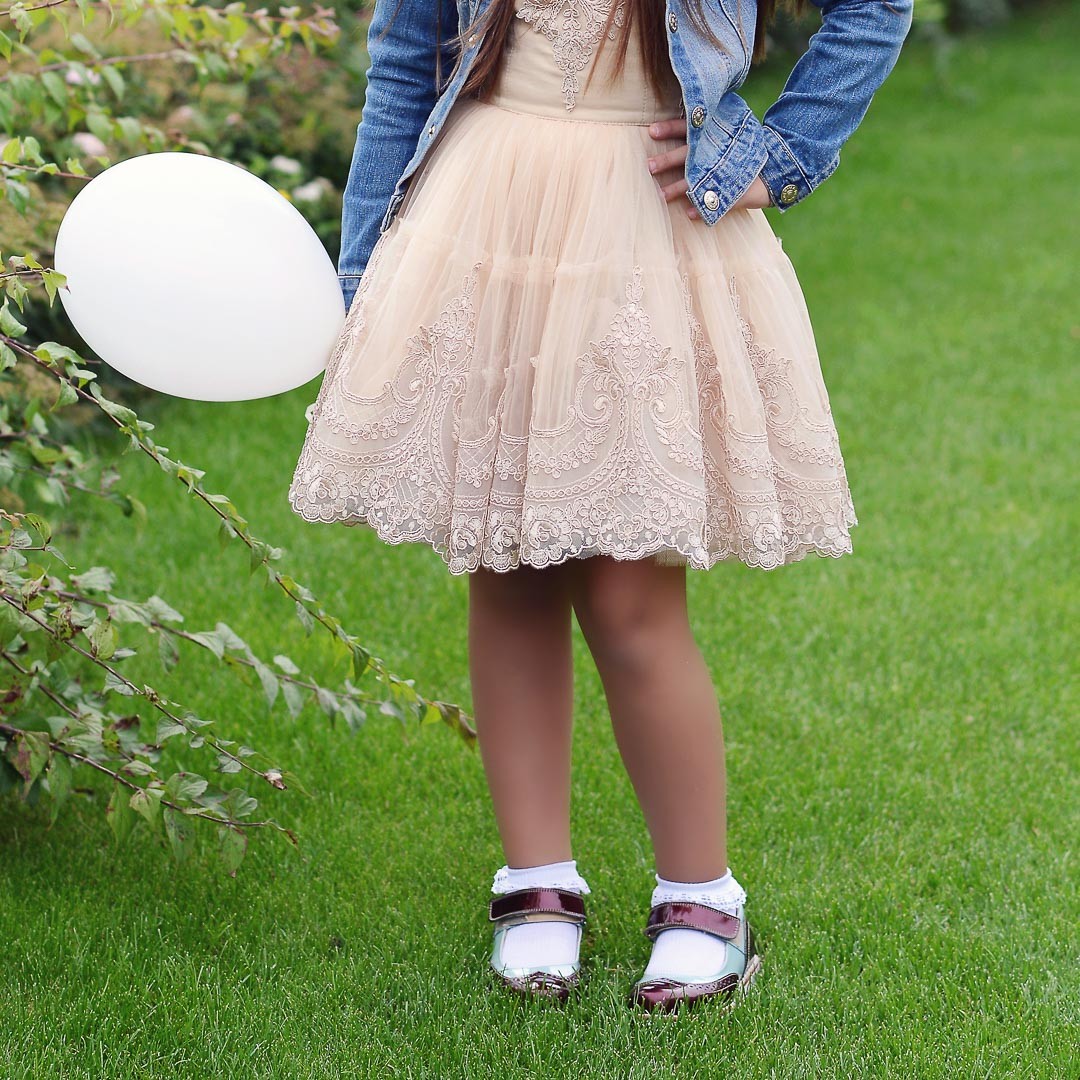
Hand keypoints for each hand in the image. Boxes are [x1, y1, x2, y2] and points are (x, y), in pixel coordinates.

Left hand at [647, 117, 772, 218]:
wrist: (776, 166)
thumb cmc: (744, 148)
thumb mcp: (730, 130)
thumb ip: (709, 126)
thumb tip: (686, 107)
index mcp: (714, 135)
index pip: (689, 128)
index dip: (670, 129)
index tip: (651, 131)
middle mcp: (716, 152)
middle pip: (688, 154)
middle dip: (668, 160)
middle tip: (649, 166)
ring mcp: (725, 172)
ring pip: (696, 180)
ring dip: (679, 188)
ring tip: (662, 196)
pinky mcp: (733, 192)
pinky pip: (716, 202)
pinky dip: (702, 209)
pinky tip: (690, 214)